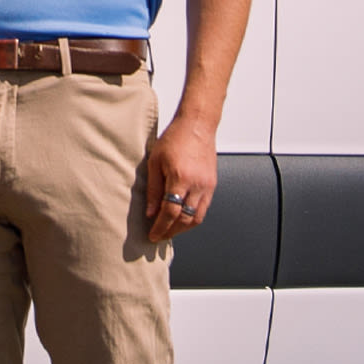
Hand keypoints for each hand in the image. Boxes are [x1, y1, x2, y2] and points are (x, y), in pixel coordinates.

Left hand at [146, 111, 217, 241]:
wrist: (197, 126)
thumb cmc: (174, 139)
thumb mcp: (155, 162)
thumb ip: (153, 189)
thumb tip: (150, 213)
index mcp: (180, 178)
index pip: (170, 212)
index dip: (161, 227)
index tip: (153, 235)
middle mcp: (197, 185)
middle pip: (185, 219)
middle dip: (171, 232)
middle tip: (160, 237)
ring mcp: (207, 186)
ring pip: (197, 217)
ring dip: (183, 228)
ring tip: (170, 231)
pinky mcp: (212, 185)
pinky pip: (204, 208)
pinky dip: (193, 218)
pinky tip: (182, 219)